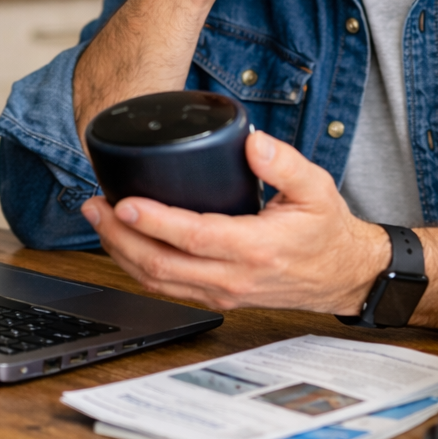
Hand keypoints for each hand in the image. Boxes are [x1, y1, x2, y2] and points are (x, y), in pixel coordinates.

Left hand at [80, 131, 389, 312]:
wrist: (342, 274)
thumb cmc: (327, 230)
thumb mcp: (317, 187)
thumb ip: (285, 163)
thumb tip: (254, 141)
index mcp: (255, 248)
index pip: (192, 238)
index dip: (154, 221)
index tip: (124, 201)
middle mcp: (233, 277)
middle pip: (161, 266)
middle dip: (119, 237)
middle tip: (95, 207)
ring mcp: (222, 292)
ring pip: (157, 283)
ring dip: (121, 253)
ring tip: (99, 220)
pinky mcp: (217, 296)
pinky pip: (167, 288)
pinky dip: (138, 267)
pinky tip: (125, 243)